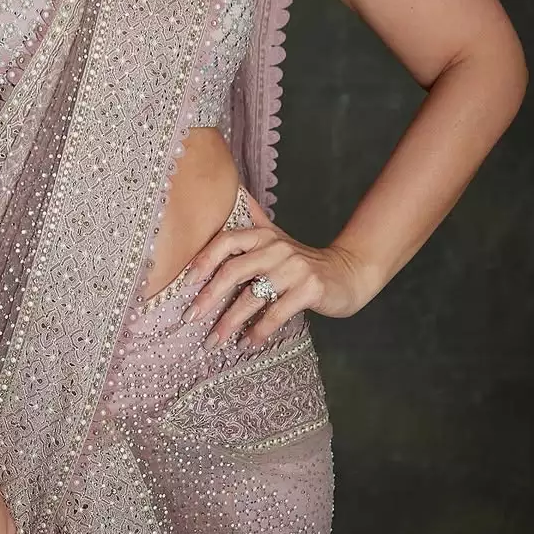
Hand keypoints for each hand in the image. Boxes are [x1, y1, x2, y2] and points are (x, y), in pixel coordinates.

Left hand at [181, 190, 364, 348]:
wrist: (348, 272)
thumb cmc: (303, 261)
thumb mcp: (277, 237)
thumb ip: (253, 218)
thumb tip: (233, 190)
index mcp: (264, 235)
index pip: (227, 240)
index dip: (203, 260)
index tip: (184, 283)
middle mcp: (277, 248)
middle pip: (234, 270)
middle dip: (208, 297)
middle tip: (190, 318)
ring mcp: (295, 268)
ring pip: (252, 296)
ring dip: (229, 322)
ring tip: (214, 341)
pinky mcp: (310, 289)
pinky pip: (277, 313)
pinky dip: (259, 331)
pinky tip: (247, 344)